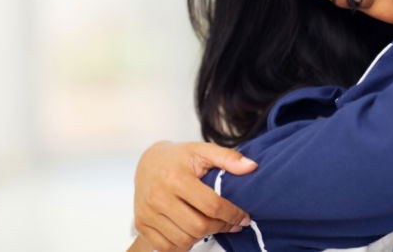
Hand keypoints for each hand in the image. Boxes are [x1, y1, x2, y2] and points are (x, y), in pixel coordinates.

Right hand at [133, 140, 256, 251]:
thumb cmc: (179, 157)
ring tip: (211, 225)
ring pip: (183, 240)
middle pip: (198, 226)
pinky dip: (183, 245)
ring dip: (203, 237)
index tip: (243, 217)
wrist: (148, 162)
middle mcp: (159, 197)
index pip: (211, 205)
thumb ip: (228, 157)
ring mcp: (148, 213)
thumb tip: (251, 167)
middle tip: (230, 222)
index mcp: (176, 178)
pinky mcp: (141, 224)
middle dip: (220, 227)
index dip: (232, 214)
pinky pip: (166, 247)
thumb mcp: (203, 150)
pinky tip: (192, 231)